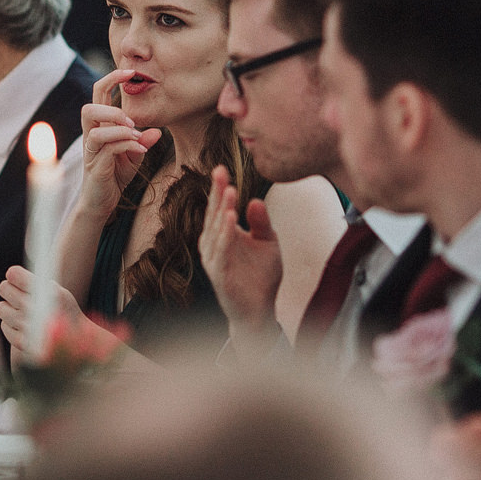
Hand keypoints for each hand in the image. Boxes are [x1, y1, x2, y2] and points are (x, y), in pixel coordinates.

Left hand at [0, 264, 93, 364]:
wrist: (76, 344)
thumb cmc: (66, 313)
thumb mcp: (59, 292)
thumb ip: (38, 282)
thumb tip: (12, 274)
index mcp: (46, 291)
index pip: (14, 275)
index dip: (14, 275)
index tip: (15, 277)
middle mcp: (35, 308)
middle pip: (4, 288)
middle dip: (10, 289)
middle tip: (18, 293)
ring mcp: (26, 327)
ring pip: (1, 307)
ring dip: (10, 307)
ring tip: (23, 311)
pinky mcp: (20, 342)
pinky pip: (4, 325)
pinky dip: (12, 324)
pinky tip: (24, 324)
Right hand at [78, 69, 162, 216]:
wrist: (102, 203)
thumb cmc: (114, 177)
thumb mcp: (134, 156)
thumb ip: (142, 142)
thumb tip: (157, 131)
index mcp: (99, 127)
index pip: (99, 95)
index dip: (111, 79)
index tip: (130, 71)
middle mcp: (91, 135)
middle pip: (88, 108)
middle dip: (111, 108)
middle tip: (132, 119)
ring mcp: (91, 150)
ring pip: (94, 126)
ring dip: (117, 126)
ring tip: (135, 134)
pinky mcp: (95, 164)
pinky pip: (106, 146)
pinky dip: (126, 143)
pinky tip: (141, 150)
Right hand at [199, 165, 282, 356]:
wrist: (259, 311)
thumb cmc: (260, 277)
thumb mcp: (267, 243)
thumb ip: (262, 223)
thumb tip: (255, 199)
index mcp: (223, 233)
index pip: (220, 206)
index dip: (220, 188)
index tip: (222, 168)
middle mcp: (213, 243)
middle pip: (215, 213)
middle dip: (218, 192)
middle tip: (221, 171)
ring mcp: (214, 258)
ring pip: (216, 229)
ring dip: (223, 209)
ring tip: (230, 190)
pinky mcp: (219, 273)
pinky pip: (221, 250)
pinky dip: (225, 234)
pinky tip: (231, 219)